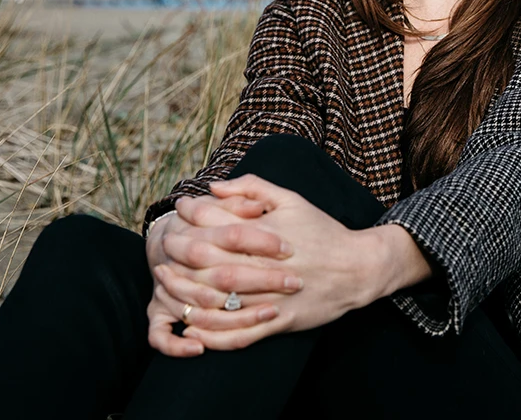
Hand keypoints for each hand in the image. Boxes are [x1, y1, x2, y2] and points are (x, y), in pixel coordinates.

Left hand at [172, 175, 377, 349]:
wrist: (358, 268)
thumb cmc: (323, 230)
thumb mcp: (292, 199)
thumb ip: (252, 188)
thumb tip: (213, 186)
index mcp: (266, 233)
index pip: (216, 221)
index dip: (190, 215)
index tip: (177, 211)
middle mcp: (264, 264)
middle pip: (208, 261)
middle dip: (178, 254)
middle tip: (162, 249)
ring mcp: (271, 296)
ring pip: (217, 300)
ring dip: (186, 295)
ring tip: (166, 287)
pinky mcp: (279, 321)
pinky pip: (239, 334)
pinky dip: (211, 334)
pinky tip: (192, 328)